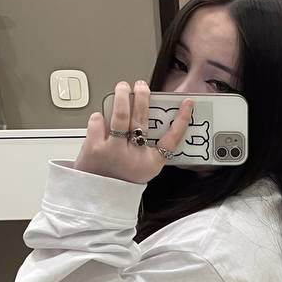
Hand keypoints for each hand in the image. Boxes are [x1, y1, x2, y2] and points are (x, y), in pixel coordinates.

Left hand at [75, 80, 194, 184]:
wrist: (95, 195)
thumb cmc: (119, 179)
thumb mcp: (142, 167)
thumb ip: (148, 146)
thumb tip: (146, 114)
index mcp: (150, 163)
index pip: (171, 139)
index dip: (181, 120)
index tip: (187, 105)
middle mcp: (133, 157)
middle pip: (143, 120)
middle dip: (143, 98)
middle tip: (141, 86)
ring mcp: (113, 152)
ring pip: (121, 115)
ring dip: (122, 96)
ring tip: (122, 87)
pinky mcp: (94, 148)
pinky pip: (98, 121)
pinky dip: (99, 117)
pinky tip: (101, 120)